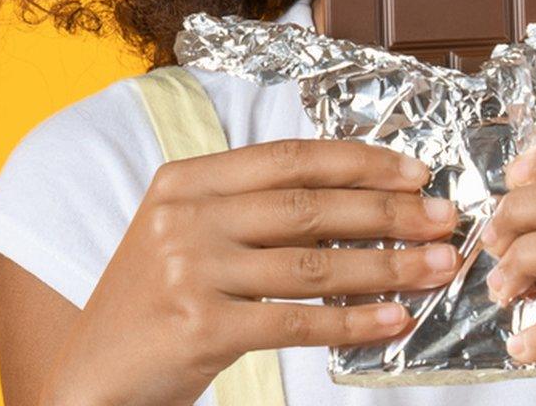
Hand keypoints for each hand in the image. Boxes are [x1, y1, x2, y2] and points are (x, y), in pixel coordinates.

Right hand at [42, 138, 462, 405]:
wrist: (91, 377)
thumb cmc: (154, 306)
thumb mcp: (189, 238)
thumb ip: (254, 214)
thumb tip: (361, 206)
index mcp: (184, 180)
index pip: (288, 158)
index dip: (358, 162)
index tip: (415, 173)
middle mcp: (184, 217)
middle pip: (308, 206)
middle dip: (387, 213)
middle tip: (444, 220)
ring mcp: (189, 271)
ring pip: (312, 264)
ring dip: (386, 267)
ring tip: (436, 268)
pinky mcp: (200, 327)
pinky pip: (296, 320)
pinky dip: (352, 321)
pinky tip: (393, 321)